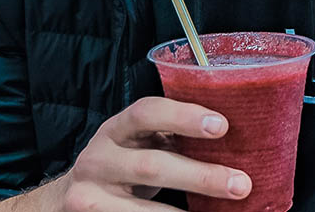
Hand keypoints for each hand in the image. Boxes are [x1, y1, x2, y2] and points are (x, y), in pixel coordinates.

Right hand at [0, 96, 251, 209]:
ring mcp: (88, 192)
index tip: (223, 126)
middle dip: (202, 177)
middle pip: (153, 165)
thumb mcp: (145, 140)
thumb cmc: (129, 158)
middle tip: (242, 184)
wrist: (71, 194)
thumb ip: (177, 136)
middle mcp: (99, 155)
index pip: (149, 112)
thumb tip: (243, 140)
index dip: (185, 116)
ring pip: (139, 207)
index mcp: (120, 126)